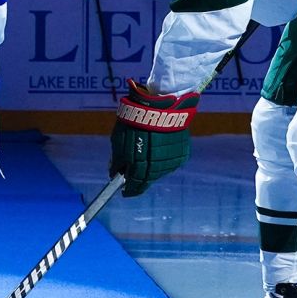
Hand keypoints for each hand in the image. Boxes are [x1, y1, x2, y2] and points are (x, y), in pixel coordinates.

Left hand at [109, 79, 199, 197]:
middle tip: (133, 178)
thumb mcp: (118, 140)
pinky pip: (169, 162)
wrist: (160, 105)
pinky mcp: (181, 155)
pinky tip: (157, 150)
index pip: (135, 185)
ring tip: (146, 156)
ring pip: (159, 172)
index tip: (125, 192)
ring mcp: (171, 162)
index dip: (130, 190)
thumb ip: (117, 160)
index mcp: (139, 165)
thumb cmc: (134, 120)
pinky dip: (162, 160)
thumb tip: (115, 173)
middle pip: (148, 181)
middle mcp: (156, 168)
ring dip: (151, 169)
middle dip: (139, 180)